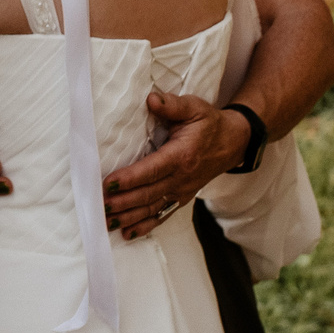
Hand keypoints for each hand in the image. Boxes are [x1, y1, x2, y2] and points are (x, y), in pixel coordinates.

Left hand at [105, 92, 246, 240]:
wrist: (233, 143)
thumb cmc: (209, 124)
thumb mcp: (193, 108)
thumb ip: (172, 105)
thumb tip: (152, 99)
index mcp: (181, 156)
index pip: (151, 170)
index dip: (129, 178)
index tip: (108, 184)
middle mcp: (181, 178)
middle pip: (148, 193)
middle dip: (122, 202)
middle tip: (100, 206)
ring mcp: (182, 191)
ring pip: (152, 208)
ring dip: (128, 217)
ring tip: (106, 222)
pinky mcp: (181, 199)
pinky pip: (162, 215)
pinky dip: (145, 226)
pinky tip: (128, 233)